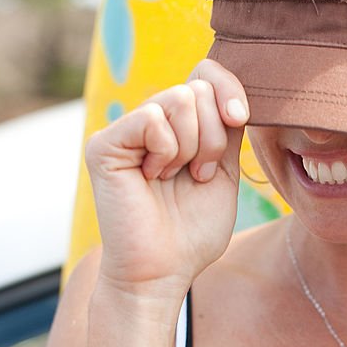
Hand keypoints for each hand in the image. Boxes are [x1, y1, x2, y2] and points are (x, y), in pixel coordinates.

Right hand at [85, 59, 249, 300]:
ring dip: (192, 146)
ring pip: (179, 98)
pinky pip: (152, 118)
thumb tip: (229, 92)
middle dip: (213, 136)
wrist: (163, 271)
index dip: (229, 89)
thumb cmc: (192, 232)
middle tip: (197, 174)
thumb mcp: (224, 174)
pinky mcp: (105, 144)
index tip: (240, 119)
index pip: (205, 74)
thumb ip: (226, 130)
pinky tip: (152, 177)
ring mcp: (126, 130)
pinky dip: (166, 151)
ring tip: (176, 178)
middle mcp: (151, 122)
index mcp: (179, 127)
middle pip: (197, 88)